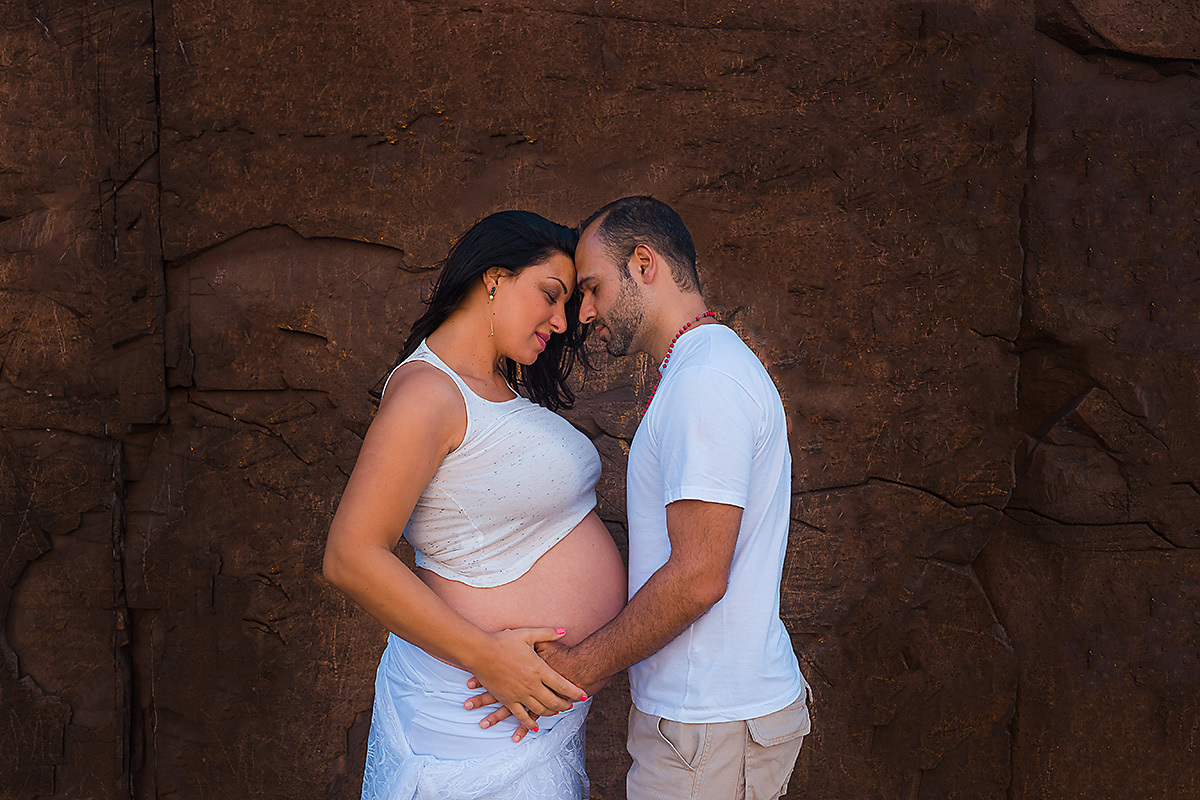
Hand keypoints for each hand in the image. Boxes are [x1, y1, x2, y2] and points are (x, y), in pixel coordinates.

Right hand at [462, 627, 585, 733]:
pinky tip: (534, 726)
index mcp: (539, 669)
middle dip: (565, 705)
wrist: (480, 652)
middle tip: (571, 705)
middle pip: (554, 701)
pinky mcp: (507, 700)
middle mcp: (532, 685)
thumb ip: (548, 633)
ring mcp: (520, 694)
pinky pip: (521, 716)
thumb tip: (565, 630)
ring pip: (540, 710)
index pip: (563, 685)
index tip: (583, 695)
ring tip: (557, 711)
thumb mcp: (527, 634)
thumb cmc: (503, 641)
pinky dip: (529, 723)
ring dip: (551, 712)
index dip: (575, 692)